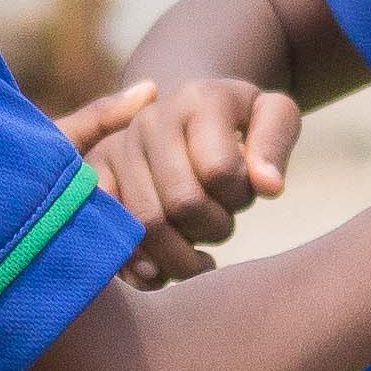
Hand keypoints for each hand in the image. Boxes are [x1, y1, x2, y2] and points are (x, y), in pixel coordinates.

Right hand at [78, 75, 303, 282]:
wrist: (185, 114)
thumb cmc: (237, 122)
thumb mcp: (272, 116)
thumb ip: (276, 143)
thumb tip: (268, 187)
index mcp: (197, 100)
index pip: (220, 170)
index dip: (239, 197)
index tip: (242, 194)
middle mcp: (150, 121)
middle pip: (182, 203)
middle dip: (213, 229)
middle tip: (221, 227)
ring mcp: (117, 148)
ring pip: (146, 226)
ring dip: (181, 255)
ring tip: (199, 254)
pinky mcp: (94, 177)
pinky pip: (111, 233)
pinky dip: (140, 265)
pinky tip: (163, 271)